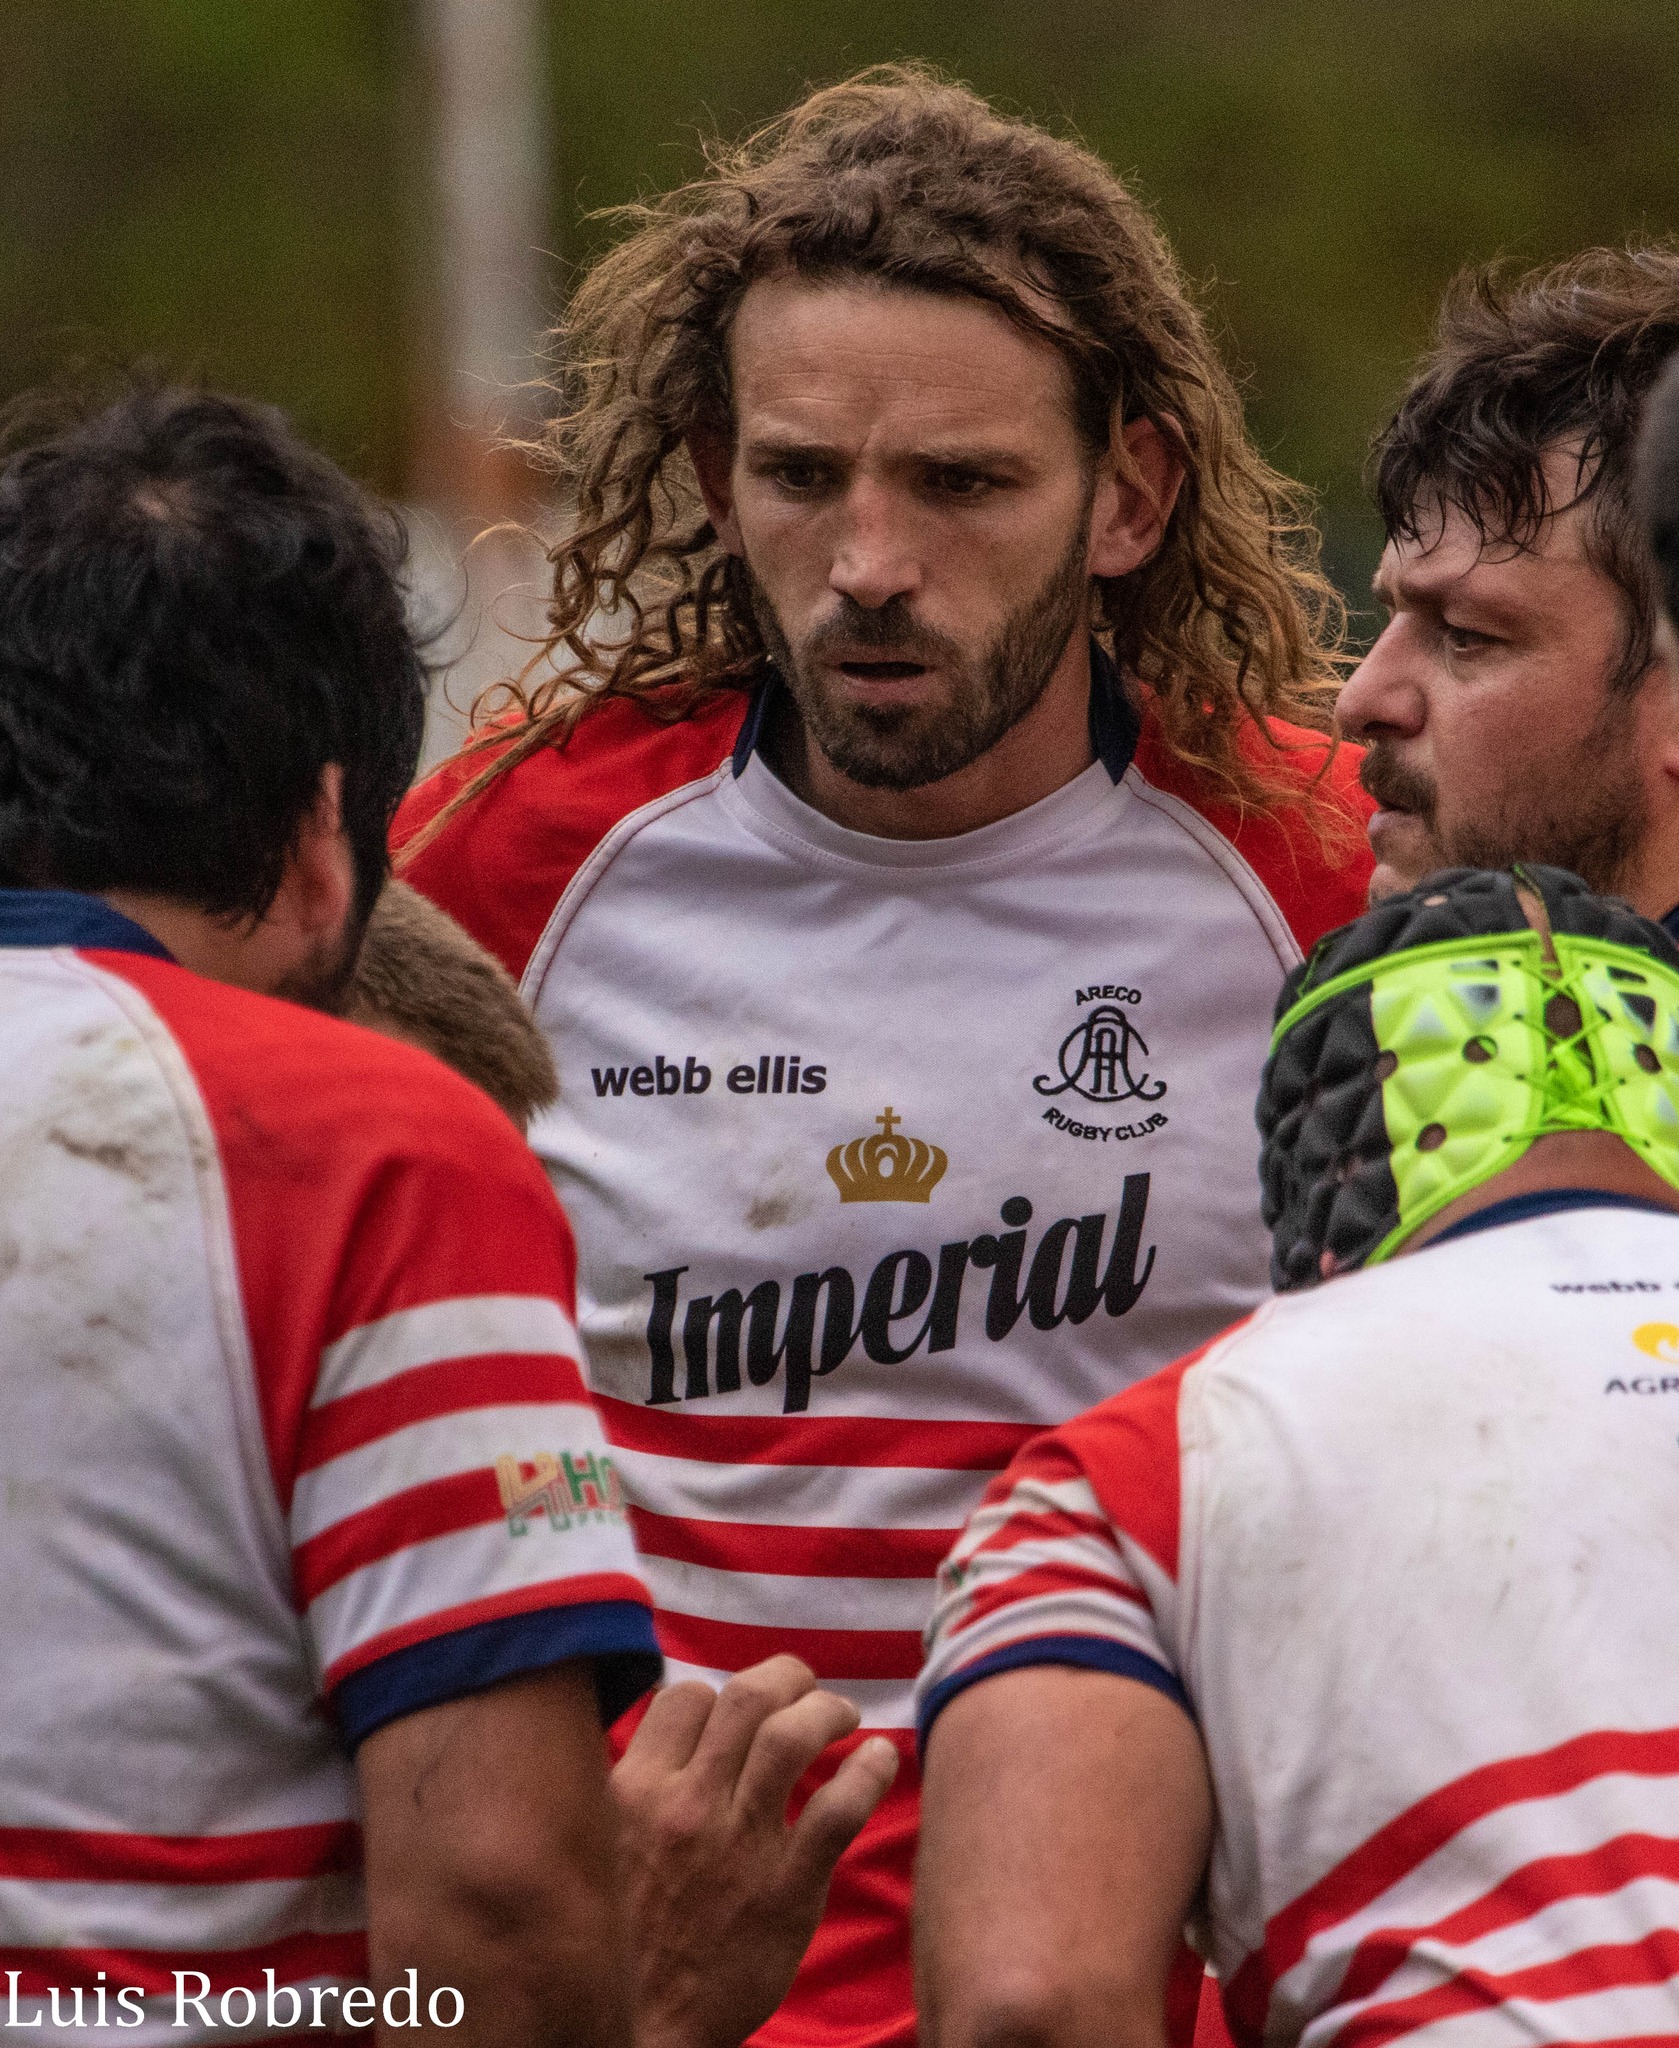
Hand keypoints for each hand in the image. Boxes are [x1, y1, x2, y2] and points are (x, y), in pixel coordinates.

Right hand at [612, 1654, 899, 2047]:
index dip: (721, 1689)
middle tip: (807, 1686)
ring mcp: (738, 1846)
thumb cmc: (639, 1929)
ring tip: (843, 1716)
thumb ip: (646, 1780)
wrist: (655, 2025)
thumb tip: (688, 1716)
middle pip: (745, 1698)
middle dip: (787, 1677)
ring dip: (827, 1711)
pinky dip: (867, 1773)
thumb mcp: (616, 1840)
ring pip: (791, 1738)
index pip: (685, 1695)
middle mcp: (685, 1806)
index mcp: (635, 1791)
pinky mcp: (786, 1890)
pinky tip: (878, 1759)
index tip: (746, 1705)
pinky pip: (836, 1811)